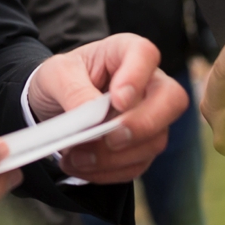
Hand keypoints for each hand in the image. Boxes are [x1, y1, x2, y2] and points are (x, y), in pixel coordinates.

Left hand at [25, 32, 188, 183]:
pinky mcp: (141, 146)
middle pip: (172, 100)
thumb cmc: (60, 79)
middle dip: (141, 125)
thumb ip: (72, 90)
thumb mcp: (55, 75)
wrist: (53, 105)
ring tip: (75, 157)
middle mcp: (147, 83)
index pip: (146, 55)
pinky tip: (81, 166)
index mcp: (125, 52)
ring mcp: (149, 116)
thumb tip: (92, 117)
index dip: (136, 78)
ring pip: (155, 140)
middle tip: (108, 138)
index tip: (116, 100)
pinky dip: (108, 171)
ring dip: (114, 157)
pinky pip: (137, 164)